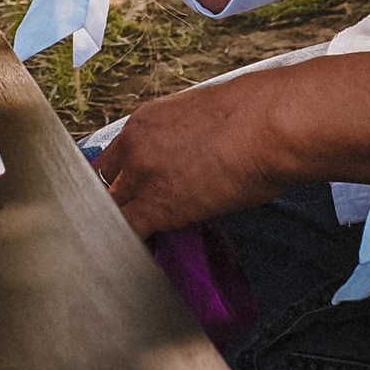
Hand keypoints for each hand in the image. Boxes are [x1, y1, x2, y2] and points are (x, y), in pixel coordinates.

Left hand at [94, 67, 301, 235]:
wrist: (266, 124)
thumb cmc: (253, 115)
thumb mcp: (202, 116)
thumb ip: (182, 138)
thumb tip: (190, 157)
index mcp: (144, 121)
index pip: (113, 159)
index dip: (120, 181)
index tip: (128, 195)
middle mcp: (134, 146)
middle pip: (104, 184)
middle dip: (116, 203)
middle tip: (129, 220)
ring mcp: (141, 176)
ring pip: (110, 209)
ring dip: (121, 224)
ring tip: (130, 242)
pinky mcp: (156, 206)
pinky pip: (129, 232)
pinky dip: (130, 244)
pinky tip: (136, 254)